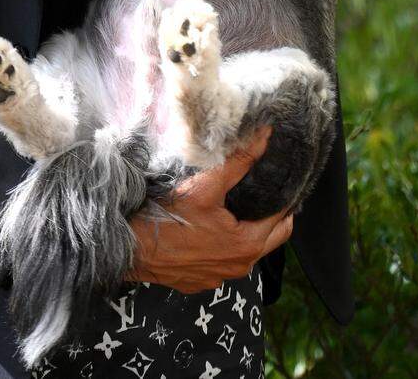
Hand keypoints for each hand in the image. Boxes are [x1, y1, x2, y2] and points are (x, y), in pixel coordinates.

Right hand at [126, 123, 294, 292]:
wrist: (132, 248)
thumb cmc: (170, 217)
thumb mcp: (206, 186)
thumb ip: (239, 162)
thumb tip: (264, 136)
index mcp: (247, 245)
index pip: (282, 219)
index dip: (285, 197)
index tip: (284, 179)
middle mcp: (240, 267)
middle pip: (271, 238)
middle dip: (274, 215)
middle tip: (268, 189)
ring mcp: (220, 277)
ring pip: (246, 251)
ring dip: (248, 230)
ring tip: (240, 204)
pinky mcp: (201, 281)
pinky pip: (224, 261)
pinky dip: (225, 245)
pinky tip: (212, 227)